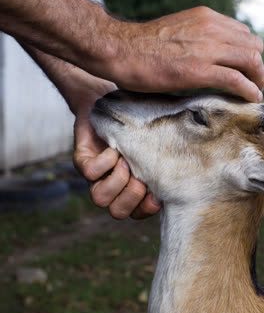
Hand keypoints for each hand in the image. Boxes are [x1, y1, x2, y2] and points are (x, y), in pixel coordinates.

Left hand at [73, 80, 161, 219]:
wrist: (105, 99)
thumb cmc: (138, 120)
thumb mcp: (158, 137)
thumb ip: (173, 150)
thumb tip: (203, 156)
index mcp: (131, 186)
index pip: (138, 213)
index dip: (147, 209)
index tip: (157, 195)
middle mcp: (113, 185)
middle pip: (118, 212)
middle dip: (131, 197)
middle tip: (139, 176)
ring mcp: (96, 176)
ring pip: (100, 199)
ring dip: (116, 182)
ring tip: (124, 161)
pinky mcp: (82, 161)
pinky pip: (89, 174)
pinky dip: (103, 163)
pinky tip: (113, 149)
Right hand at [111, 6, 263, 102]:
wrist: (120, 49)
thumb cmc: (140, 45)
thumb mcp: (175, 31)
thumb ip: (194, 38)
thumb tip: (202, 55)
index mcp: (206, 17)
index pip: (243, 33)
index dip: (249, 52)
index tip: (247, 69)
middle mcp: (212, 28)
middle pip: (253, 45)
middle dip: (258, 66)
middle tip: (256, 82)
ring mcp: (207, 48)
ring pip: (252, 60)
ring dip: (259, 78)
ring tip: (257, 92)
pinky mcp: (200, 70)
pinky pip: (237, 80)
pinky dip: (249, 90)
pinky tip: (252, 98)